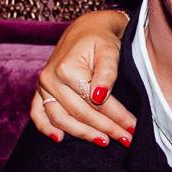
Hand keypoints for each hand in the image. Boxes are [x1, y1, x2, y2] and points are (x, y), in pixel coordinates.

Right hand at [30, 10, 138, 146]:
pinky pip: (38, 113)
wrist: (86, 29)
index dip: (117, 117)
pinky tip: (59, 139)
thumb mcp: (109, 51)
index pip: (96, 102)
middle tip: (125, 139)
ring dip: (82, 134)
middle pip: (80, 113)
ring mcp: (43, 86)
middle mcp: (50, 79)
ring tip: (103, 142)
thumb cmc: (101, 39)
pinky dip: (45, 128)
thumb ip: (106, 74)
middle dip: (105, 128)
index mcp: (67, 70)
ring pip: (61, 118)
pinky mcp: (40, 90)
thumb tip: (100, 97)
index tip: (133, 128)